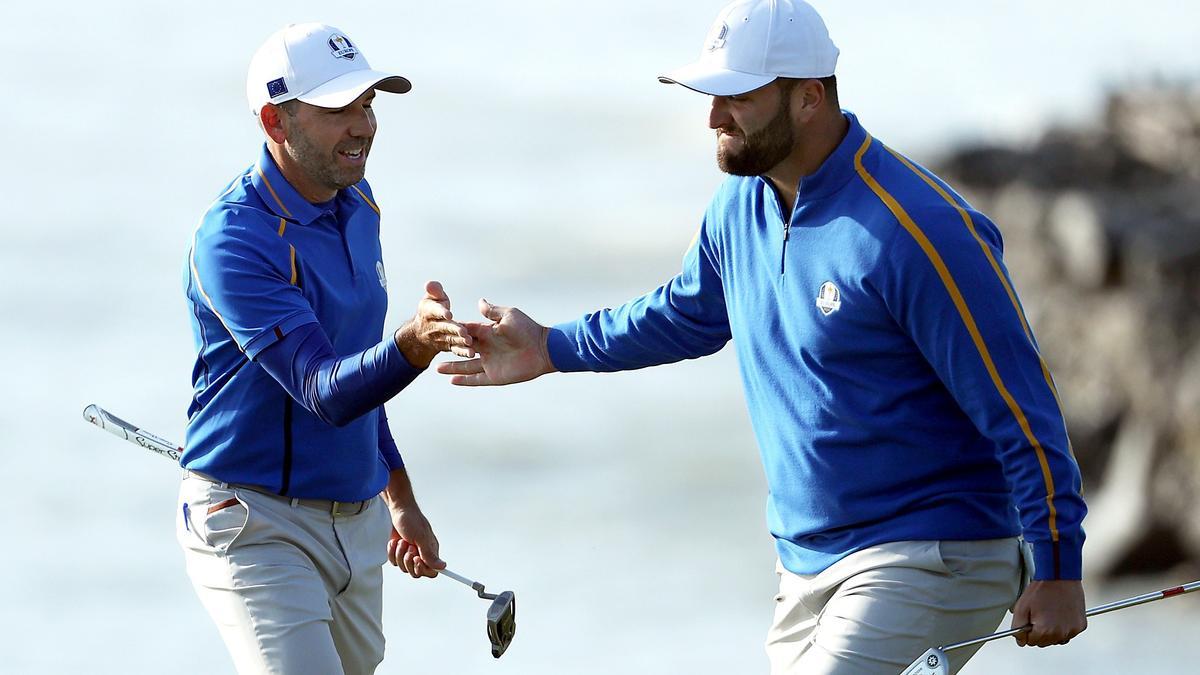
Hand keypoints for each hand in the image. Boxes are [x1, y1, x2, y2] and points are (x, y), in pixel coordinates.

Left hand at [386, 507, 444, 578]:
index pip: (431, 571)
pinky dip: (392, 552)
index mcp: (430, 551)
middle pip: (416, 572)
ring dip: (400, 554)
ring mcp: (408, 554)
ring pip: (404, 568)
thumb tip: (443, 566)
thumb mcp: (421, 538)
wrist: (397, 511)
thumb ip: (430, 555)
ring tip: (402, 541)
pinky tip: (395, 542)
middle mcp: (421, 554)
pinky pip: (394, 562)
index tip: (417, 559)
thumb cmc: (411, 520)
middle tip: (409, 547)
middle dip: (409, 561)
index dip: (423, 569)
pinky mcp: (398, 553)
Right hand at [394, 280, 472, 367]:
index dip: (441, 312)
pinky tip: (471, 353)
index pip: (435, 311)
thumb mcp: (431, 298)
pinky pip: (455, 350)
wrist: (423, 332)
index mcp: (428, 311)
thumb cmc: (432, 309)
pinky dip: (462, 351)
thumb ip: (434, 290)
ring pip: (451, 339)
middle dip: (453, 329)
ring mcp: (441, 337)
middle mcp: (434, 326)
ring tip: (468, 341)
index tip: (449, 314)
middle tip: (462, 331)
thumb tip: (430, 284)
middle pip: (444, 327)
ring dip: (459, 341)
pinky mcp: (449, 346)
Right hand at [436, 298, 555, 385]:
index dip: (454, 332)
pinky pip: (476, 379)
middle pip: (463, 350)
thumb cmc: (527, 329)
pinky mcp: (495, 376)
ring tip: (436, 368)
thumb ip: (493, 312)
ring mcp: (490, 363)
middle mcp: (487, 348)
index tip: (439, 330)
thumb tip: (480, 301)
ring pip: (466, 366)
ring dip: (452, 367)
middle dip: (449, 350)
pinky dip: (465, 380)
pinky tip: (452, 381)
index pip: (467, 332)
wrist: (542, 349)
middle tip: (433, 350)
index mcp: (488, 333)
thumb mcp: (509, 316)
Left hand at [1010, 580, 1086, 646]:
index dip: (1027, 630)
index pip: (1031, 642)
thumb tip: (1021, 641)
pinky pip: (1069, 632)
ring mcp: (1073, 630)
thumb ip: (1017, 628)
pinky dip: (1064, 627)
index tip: (1029, 620)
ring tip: (1049, 613)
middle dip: (1039, 632)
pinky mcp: (1081, 626)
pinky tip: (1060, 613)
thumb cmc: (1040, 590)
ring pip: (1057, 639)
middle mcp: (1061, 634)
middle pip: (1044, 642)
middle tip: (1039, 615)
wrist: (1059, 576)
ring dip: (1052, 631)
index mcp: (1045, 631)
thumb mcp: (1021, 608)